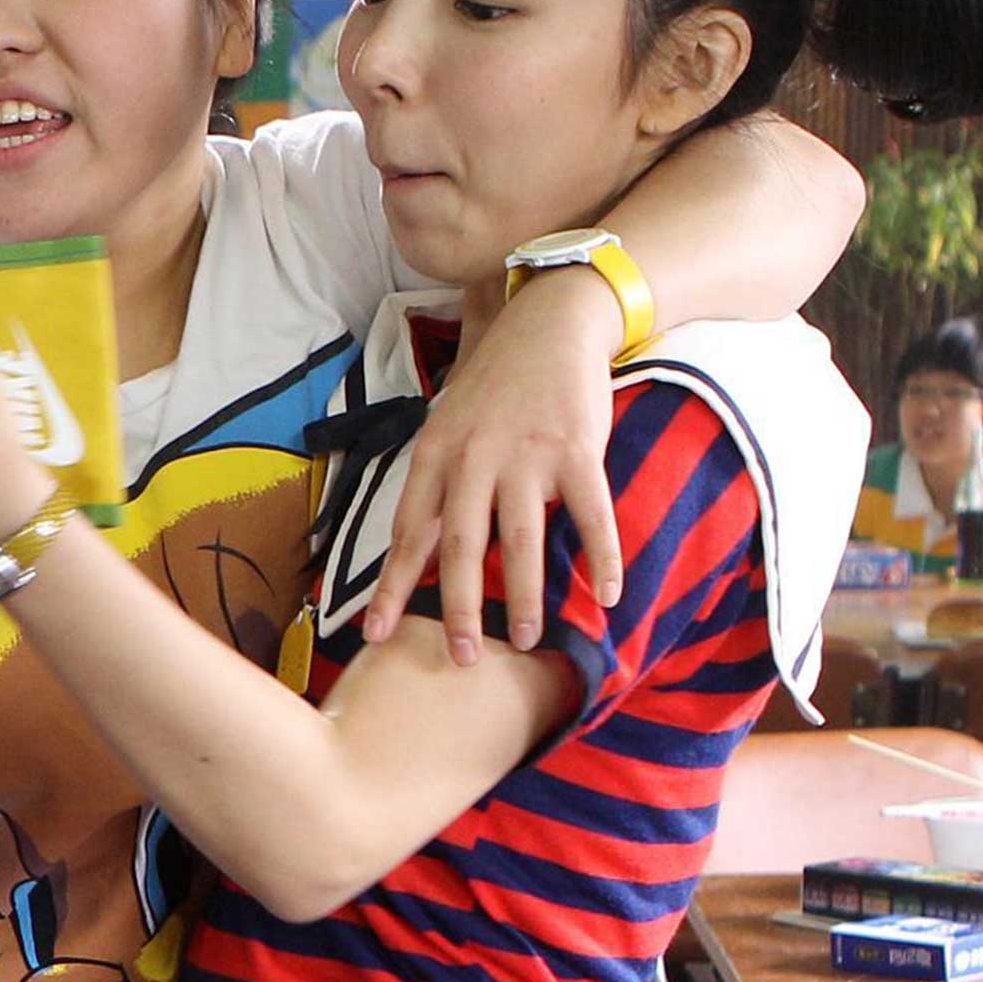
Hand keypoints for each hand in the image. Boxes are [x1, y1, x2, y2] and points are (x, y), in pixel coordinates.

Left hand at [363, 268, 624, 661]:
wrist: (549, 324)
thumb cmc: (495, 384)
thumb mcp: (446, 426)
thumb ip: (436, 482)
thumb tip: (420, 542)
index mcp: (433, 456)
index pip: (407, 533)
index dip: (391, 587)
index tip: (374, 633)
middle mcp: (472, 460)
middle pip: (458, 547)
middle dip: (457, 608)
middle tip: (460, 658)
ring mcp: (525, 456)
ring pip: (520, 541)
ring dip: (522, 597)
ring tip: (526, 640)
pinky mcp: (577, 450)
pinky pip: (591, 516)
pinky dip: (602, 558)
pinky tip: (608, 597)